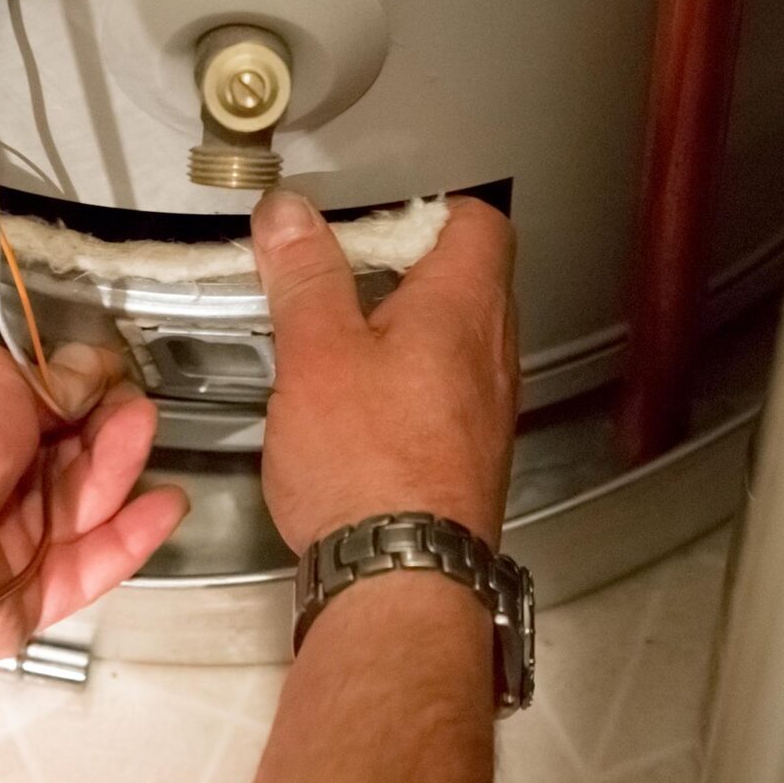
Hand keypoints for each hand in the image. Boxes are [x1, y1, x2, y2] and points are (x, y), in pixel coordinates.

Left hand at [0, 339, 188, 666]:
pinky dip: (129, 539)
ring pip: (85, 510)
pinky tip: (161, 507)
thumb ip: (50, 379)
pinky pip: (89, 568)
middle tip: (131, 411)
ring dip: (120, 472)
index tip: (112, 381)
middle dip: (108, 432)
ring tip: (138, 439)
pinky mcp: (24, 598)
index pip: (42, 411)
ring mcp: (4, 544)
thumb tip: (87, 371)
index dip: (83, 395)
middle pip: (71, 460)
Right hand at [252, 192, 518, 551]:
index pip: (476, 221)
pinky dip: (403, 383)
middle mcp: (491, 354)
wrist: (401, 575)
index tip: (365, 217)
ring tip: (338, 340)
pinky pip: (443, 394)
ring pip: (453, 340)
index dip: (424, 206)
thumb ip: (305, 277)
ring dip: (401, 328)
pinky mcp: (465, 455)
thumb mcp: (316, 352)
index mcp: (465, 307)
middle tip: (338, 274)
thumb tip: (291, 215)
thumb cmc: (368, 466)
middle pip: (465, 279)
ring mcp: (485, 409)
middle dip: (400, 268)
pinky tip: (354, 408)